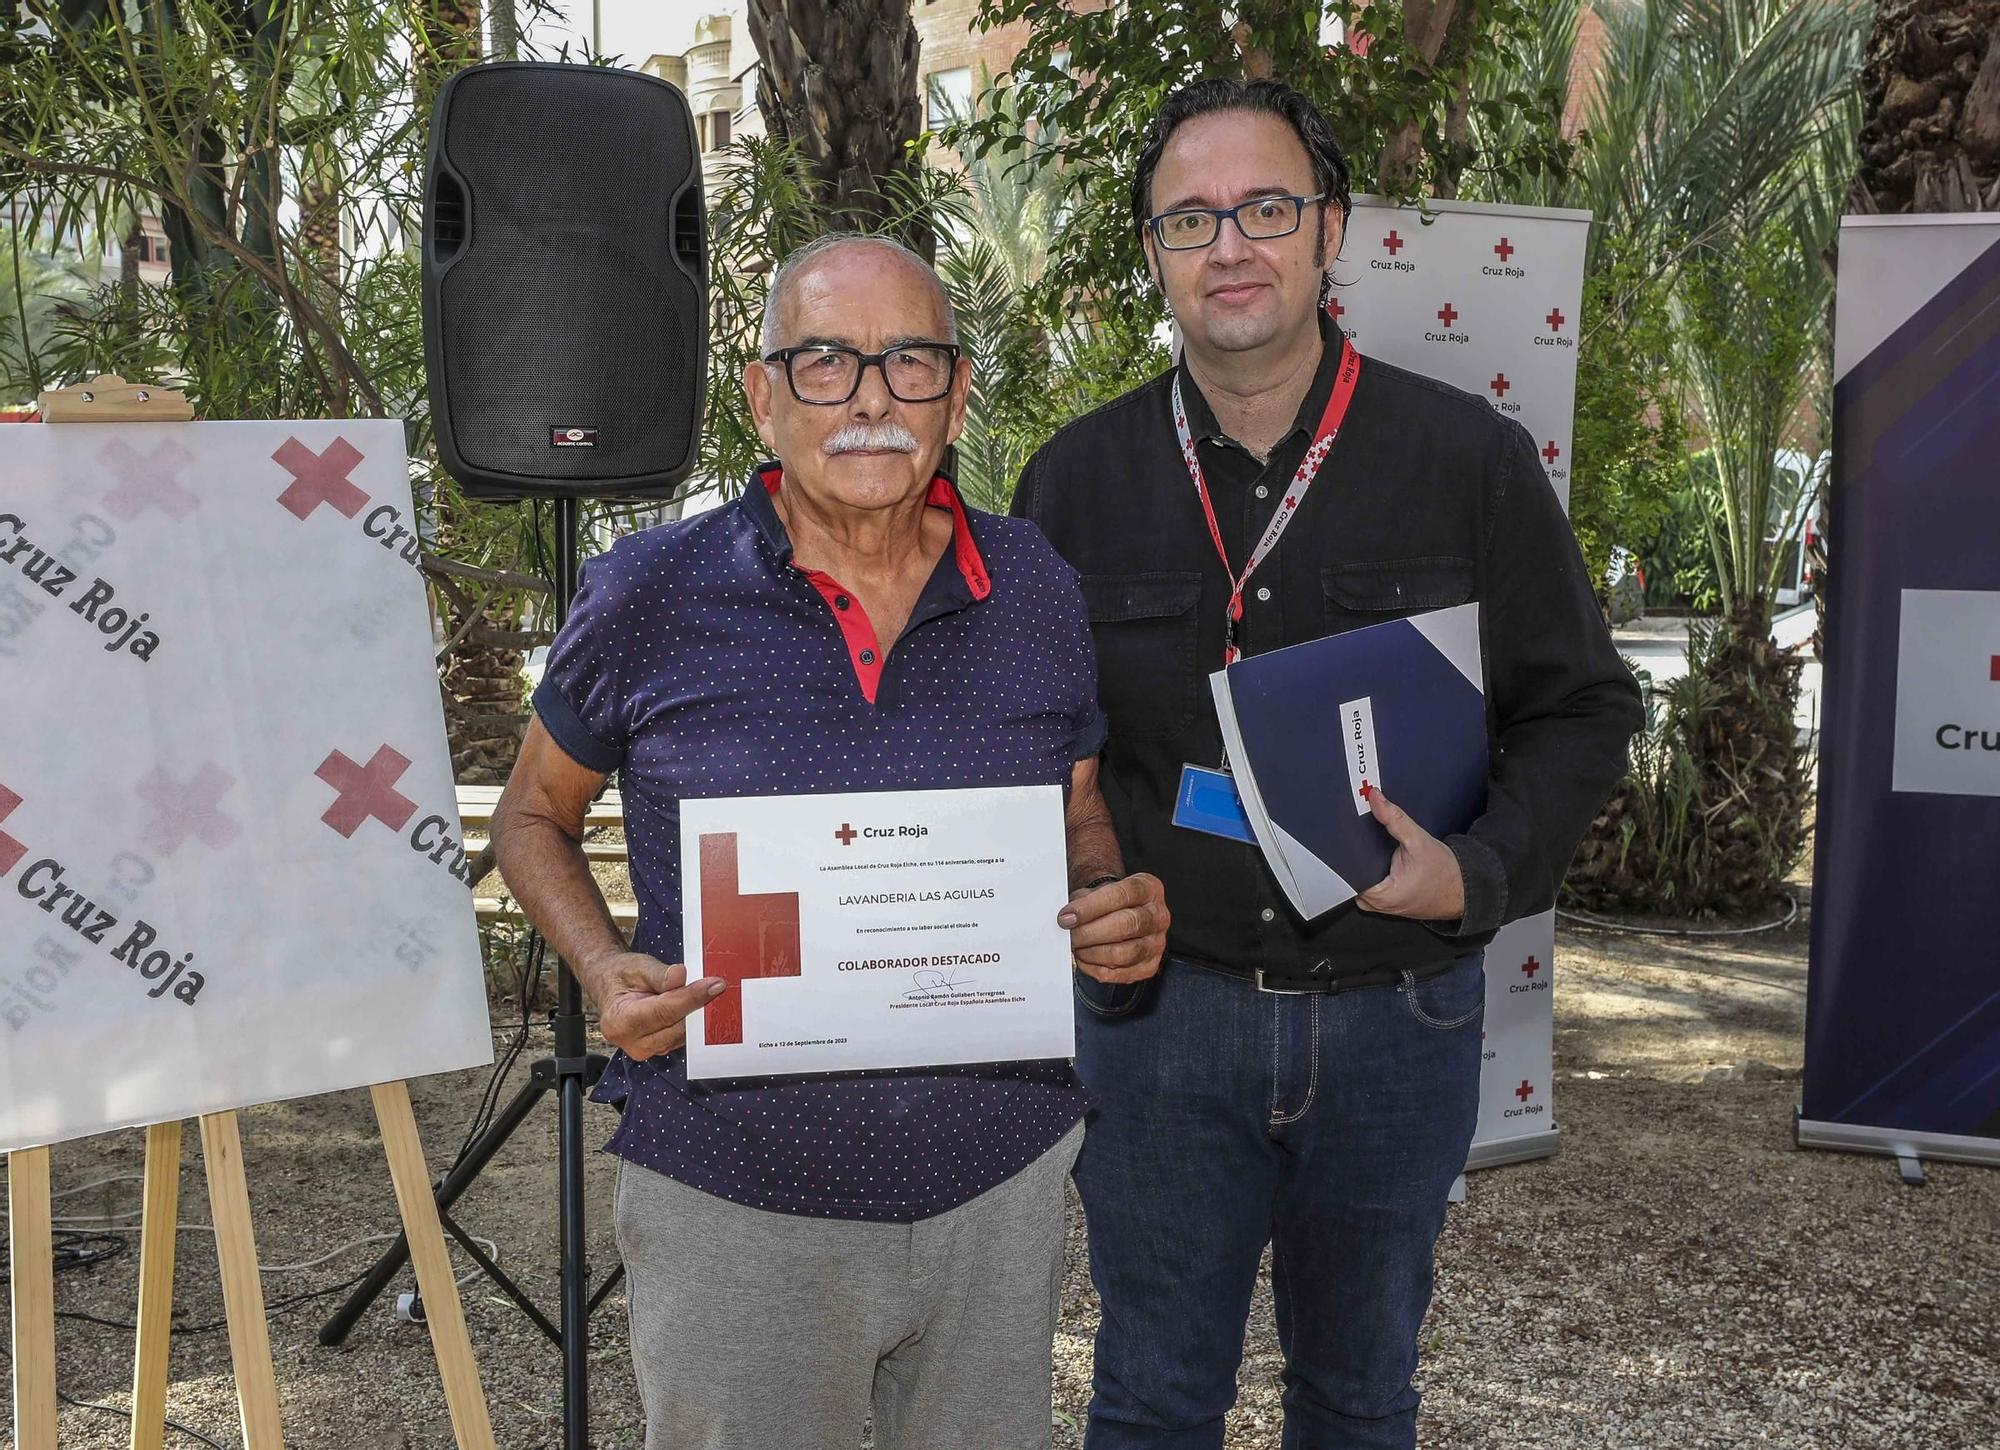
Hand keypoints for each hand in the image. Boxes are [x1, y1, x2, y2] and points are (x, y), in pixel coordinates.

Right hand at [587, 951, 723, 1061]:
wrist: (611, 986)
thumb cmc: (622, 975)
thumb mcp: (637, 966)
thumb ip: (659, 974)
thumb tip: (681, 976)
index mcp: (620, 1021)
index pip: (664, 1012)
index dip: (692, 998)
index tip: (714, 985)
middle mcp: (631, 1041)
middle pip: (677, 1027)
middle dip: (698, 1006)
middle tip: (717, 985)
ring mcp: (645, 1049)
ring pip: (683, 1034)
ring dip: (697, 1014)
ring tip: (707, 991)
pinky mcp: (659, 1049)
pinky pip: (682, 1037)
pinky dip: (693, 1021)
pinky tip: (699, 1004)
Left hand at [1057, 875, 1169, 984]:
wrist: (1124, 915)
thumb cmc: (1109, 903)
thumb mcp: (1097, 891)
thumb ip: (1082, 901)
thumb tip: (1066, 919)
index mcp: (1148, 888)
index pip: (1120, 896)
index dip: (1090, 908)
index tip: (1067, 917)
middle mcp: (1158, 915)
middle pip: (1125, 926)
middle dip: (1090, 933)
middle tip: (1070, 935)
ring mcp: (1157, 943)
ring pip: (1123, 954)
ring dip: (1092, 953)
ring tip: (1077, 947)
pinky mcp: (1150, 966)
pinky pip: (1120, 974)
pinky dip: (1096, 969)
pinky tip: (1085, 959)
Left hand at [1354, 788, 1464, 921]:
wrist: (1463, 889)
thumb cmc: (1445, 872)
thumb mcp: (1418, 841)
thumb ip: (1394, 819)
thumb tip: (1375, 798)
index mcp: (1378, 895)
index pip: (1347, 870)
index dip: (1346, 849)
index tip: (1347, 832)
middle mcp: (1374, 904)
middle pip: (1351, 873)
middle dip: (1356, 852)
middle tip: (1363, 833)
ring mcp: (1378, 905)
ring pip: (1359, 877)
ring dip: (1365, 860)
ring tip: (1375, 845)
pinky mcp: (1384, 901)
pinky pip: (1369, 882)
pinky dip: (1372, 868)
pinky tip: (1380, 857)